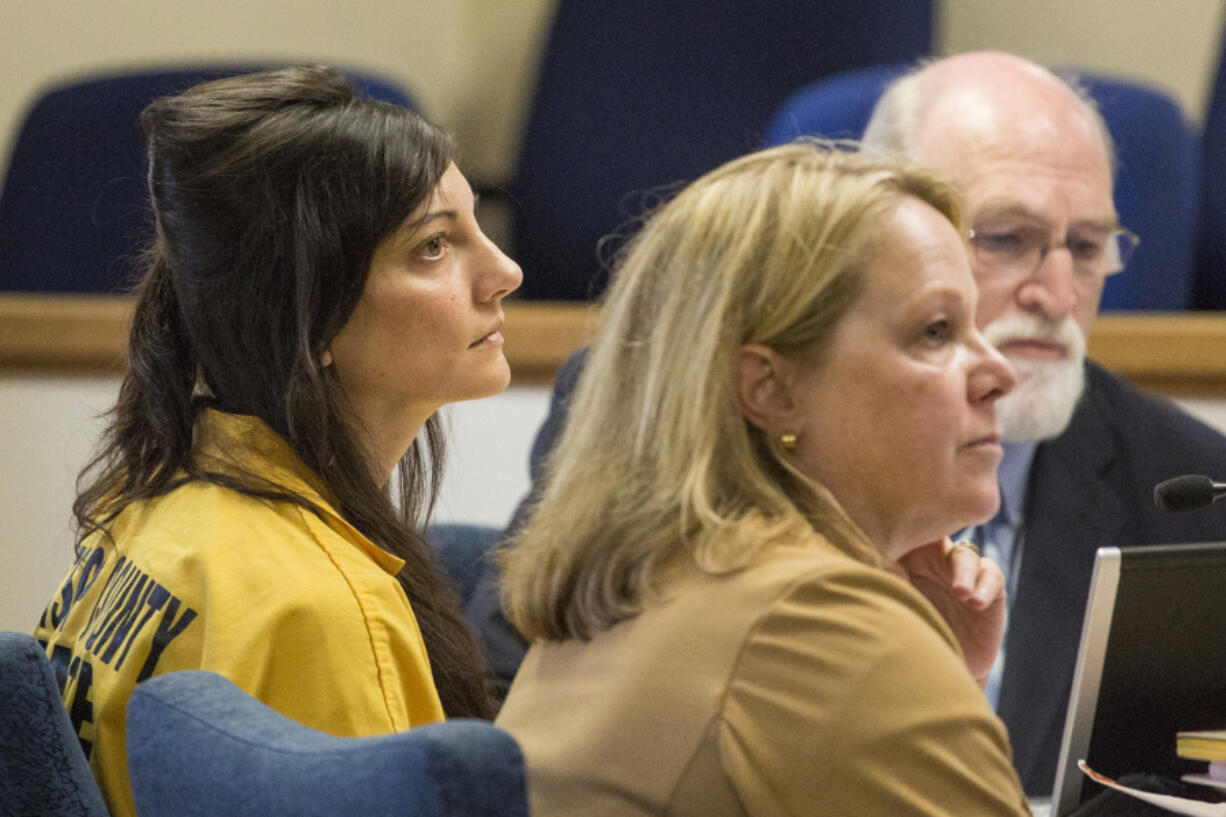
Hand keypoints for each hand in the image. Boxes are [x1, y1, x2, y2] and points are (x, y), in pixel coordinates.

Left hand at [894, 538, 1005, 688]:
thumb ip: (880, 578)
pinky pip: (992, 575)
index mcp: (909, 557)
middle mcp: (937, 560)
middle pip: (939, 536)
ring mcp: (964, 572)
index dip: (907, 526)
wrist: (933, 669)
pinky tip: (975, 602)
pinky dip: (984, 586)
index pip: (910, 532)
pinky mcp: (990, 589)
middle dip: (937, 539)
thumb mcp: (888, 603)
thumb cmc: (903, 634)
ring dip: (964, 572)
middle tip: (931, 550)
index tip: (901, 535)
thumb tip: (858, 558)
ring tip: (961, 593)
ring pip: (965, 555)